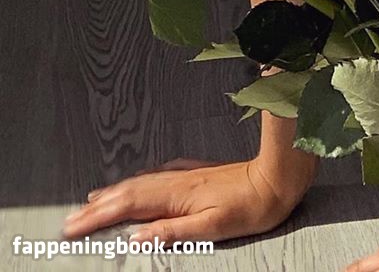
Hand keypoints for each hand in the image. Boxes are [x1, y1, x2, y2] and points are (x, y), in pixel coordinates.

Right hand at [62, 154, 315, 245]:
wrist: (277, 176)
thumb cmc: (251, 207)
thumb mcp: (215, 226)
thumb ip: (175, 231)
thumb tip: (138, 238)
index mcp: (176, 196)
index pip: (127, 207)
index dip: (97, 218)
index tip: (71, 228)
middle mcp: (176, 181)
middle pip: (128, 193)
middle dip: (96, 208)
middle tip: (69, 221)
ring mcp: (186, 174)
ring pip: (141, 183)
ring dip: (113, 194)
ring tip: (91, 203)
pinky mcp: (196, 173)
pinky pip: (156, 177)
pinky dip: (138, 183)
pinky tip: (136, 184)